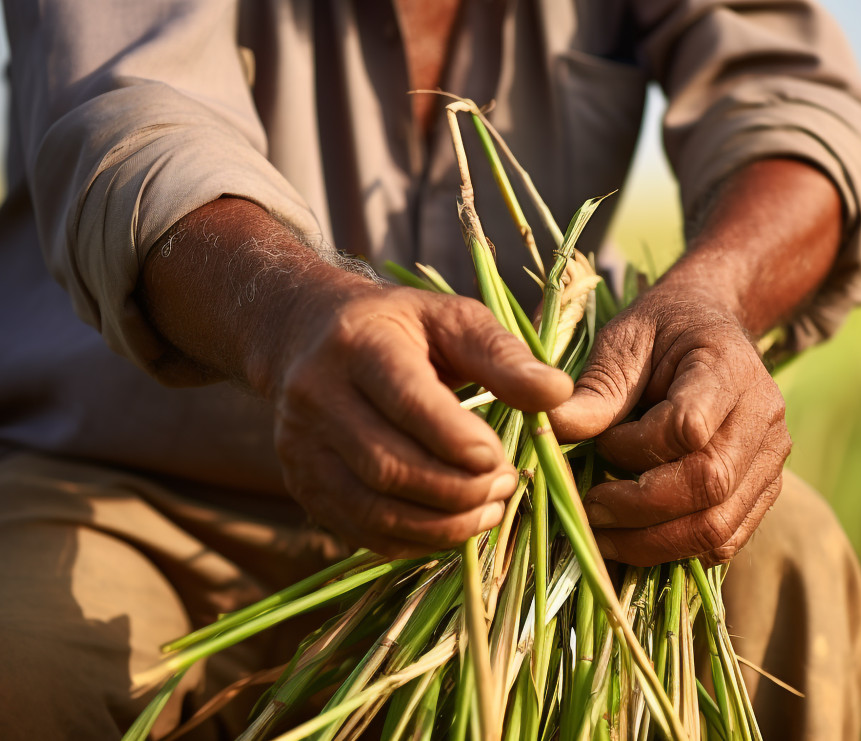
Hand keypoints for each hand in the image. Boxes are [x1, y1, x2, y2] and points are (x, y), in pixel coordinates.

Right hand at [268, 284, 572, 558]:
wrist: (309, 338)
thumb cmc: (401, 328)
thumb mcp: (452, 320)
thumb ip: (504, 356)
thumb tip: (559, 395)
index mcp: (358, 344)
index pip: (406, 400)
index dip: (457, 439)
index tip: (501, 458)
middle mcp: (316, 397)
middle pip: (388, 465)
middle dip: (457, 488)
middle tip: (507, 484)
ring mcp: (301, 447)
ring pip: (372, 508)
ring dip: (441, 523)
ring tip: (490, 508)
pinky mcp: (304, 485)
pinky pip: (362, 531)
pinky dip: (415, 540)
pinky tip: (454, 524)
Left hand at [550, 284, 790, 566]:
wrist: (710, 326)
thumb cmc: (661, 330)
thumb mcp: (622, 341)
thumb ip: (596, 388)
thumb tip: (553, 428)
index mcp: (728, 366)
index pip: (689, 427)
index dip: (634, 448)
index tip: (600, 441)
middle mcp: (763, 414)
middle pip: (709, 484)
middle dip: (639, 508)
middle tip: (589, 507)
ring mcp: (771, 456)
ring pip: (719, 525)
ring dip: (653, 542)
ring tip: (603, 532)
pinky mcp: (765, 488)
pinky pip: (727, 538)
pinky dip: (677, 549)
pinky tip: (636, 536)